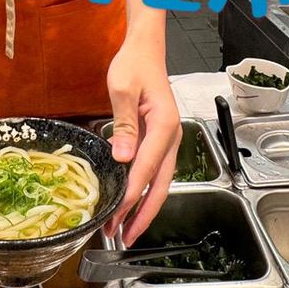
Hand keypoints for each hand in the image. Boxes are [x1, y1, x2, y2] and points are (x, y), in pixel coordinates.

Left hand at [103, 39, 180, 245]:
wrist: (145, 50)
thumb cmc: (133, 64)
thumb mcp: (122, 88)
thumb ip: (123, 124)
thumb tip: (122, 158)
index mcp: (164, 126)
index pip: (146, 168)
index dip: (131, 195)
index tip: (117, 216)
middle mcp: (171, 137)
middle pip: (160, 184)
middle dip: (142, 213)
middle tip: (123, 237)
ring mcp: (167, 139)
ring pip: (159, 181)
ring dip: (142, 206)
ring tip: (123, 228)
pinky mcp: (159, 139)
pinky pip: (153, 170)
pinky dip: (142, 189)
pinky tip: (128, 201)